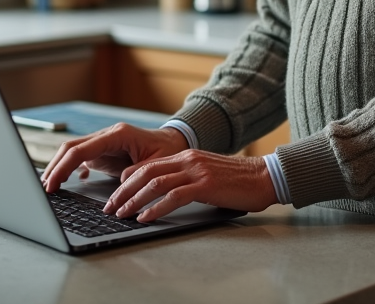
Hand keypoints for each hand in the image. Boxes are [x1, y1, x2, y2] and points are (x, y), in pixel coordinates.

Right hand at [41, 123, 187, 191]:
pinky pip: (80, 157)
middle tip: (44, 187)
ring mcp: (103, 142)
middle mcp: (107, 135)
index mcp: (118, 134)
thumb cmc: (167, 151)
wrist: (174, 142)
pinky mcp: (103, 151)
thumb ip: (139, 171)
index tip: (53, 182)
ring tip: (49, 185)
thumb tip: (122, 182)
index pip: (82, 149)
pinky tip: (67, 181)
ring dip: (59, 166)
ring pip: (72, 151)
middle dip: (55, 166)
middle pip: (71, 147)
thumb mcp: (157, 163)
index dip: (64, 166)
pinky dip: (69, 167)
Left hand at [106, 150, 277, 222]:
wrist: (265, 176)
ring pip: (155, 183)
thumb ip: (186, 177)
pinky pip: (173, 196)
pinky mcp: (205, 185)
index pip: (147, 164)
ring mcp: (196, 171)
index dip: (127, 179)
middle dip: (122, 191)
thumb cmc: (237, 180)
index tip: (115, 194)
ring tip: (121, 214)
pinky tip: (145, 218)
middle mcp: (187, 159)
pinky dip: (155, 208)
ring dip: (134, 200)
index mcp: (185, 155)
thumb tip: (165, 193)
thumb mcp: (206, 172)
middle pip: (144, 172)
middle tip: (109, 207)